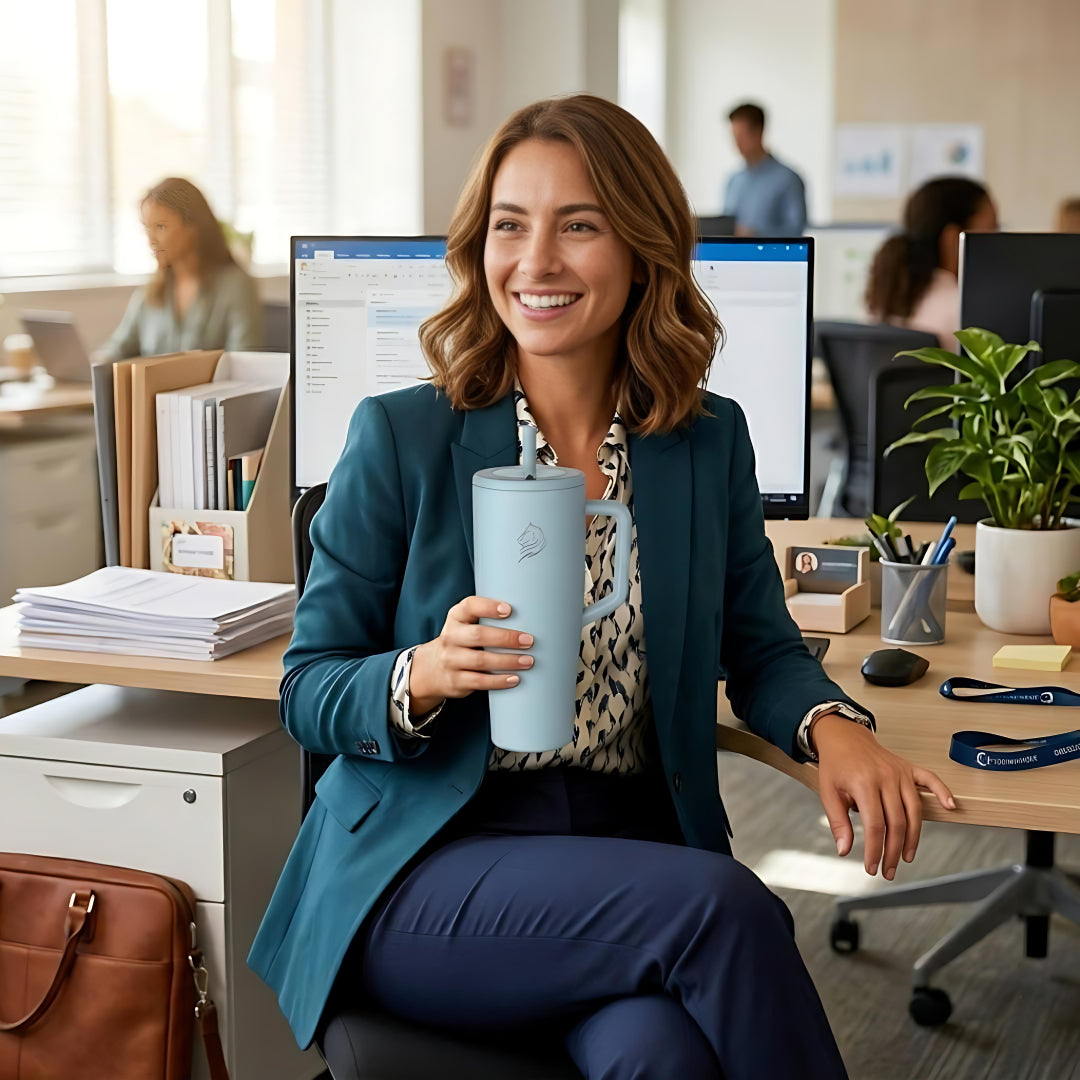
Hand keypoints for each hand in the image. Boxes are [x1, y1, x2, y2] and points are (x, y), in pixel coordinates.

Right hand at [408, 596, 532, 714]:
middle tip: (528, 640)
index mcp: (456, 617)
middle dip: (506, 638)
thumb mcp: (465, 624)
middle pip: (478, 635)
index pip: (469, 606)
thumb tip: (530, 617)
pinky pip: (479, 682)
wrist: (432, 668)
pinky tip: (514, 679)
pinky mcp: (455, 681)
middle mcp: (450, 637)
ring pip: (481, 661)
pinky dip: (499, 681)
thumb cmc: (461, 641)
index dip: (488, 607)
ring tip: (528, 661)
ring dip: (508, 661)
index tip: (509, 609)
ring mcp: (451, 660)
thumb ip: (487, 617)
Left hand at [812, 713, 955, 879]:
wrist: (843, 736)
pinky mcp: (908, 768)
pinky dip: (942, 792)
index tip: (872, 867)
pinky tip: (951, 807)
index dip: (875, 850)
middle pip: (897, 822)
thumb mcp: (827, 792)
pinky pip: (930, 779)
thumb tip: (844, 850)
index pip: (875, 826)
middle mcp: (885, 777)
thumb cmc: (835, 764)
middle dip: (894, 851)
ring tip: (907, 857)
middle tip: (889, 870)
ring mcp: (899, 772)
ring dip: (913, 838)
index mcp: (863, 783)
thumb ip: (837, 822)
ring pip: (914, 810)